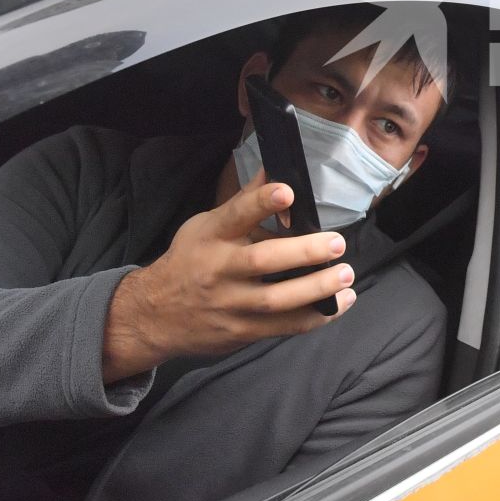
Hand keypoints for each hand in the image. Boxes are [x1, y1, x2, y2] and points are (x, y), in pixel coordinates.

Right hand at [101, 172, 354, 382]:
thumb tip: (275, 169)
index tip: (287, 192)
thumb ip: (243, 203)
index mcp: (211, 236)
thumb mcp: (206, 226)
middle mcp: (218, 270)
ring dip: (316, 288)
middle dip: (304, 252)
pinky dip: (314, 317)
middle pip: (262, 260)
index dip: (261, 202)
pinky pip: (282, 327)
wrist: (153, 315)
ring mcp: (229, 304)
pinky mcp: (240, 331)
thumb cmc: (190, 261)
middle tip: (336, 243)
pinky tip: (338, 304)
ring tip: (345, 275)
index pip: (236, 215)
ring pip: (275, 299)